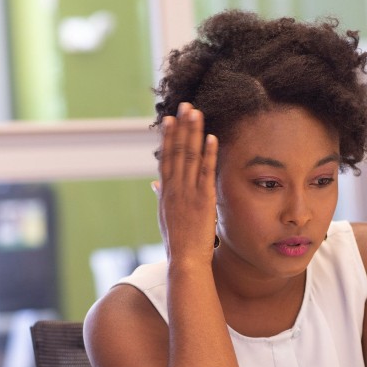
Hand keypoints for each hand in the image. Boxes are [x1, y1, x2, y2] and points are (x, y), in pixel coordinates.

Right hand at [155, 102, 218, 263]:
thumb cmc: (177, 242)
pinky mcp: (203, 200)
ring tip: (196, 113)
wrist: (185, 260)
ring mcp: (188, 193)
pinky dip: (208, 154)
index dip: (168, 137)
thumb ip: (161, 197)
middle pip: (176, 151)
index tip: (170, 119)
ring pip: (189, 157)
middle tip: (185, 105)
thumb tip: (155, 183)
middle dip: (181, 127)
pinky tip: (211, 138)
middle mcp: (174, 189)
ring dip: (193, 133)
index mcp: (166, 192)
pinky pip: (206, 173)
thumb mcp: (164, 217)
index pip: (166, 158)